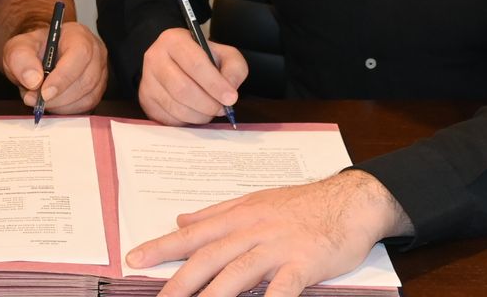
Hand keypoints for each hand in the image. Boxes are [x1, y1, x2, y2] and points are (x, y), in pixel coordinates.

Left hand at [3, 22, 107, 113]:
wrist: (37, 59)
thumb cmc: (33, 50)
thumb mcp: (18, 49)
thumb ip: (21, 59)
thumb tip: (33, 80)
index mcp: (78, 35)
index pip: (80, 54)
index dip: (63, 76)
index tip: (44, 92)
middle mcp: (95, 52)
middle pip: (86, 79)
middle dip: (58, 96)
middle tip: (35, 99)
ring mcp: (99, 72)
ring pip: (87, 96)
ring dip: (60, 104)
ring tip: (40, 99)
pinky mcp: (97, 90)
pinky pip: (86, 106)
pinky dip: (66, 110)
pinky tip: (52, 103)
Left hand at [125, 170, 410, 296]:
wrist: (351, 200)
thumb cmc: (302, 205)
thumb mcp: (254, 201)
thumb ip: (216, 213)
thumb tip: (180, 219)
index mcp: (239, 215)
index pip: (193, 234)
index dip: (162, 247)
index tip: (134, 259)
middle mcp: (252, 229)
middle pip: (209, 257)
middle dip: (179, 282)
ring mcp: (278, 246)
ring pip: (238, 272)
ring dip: (213, 296)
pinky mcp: (305, 262)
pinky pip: (283, 286)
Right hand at [139, 28, 247, 125]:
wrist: (175, 61)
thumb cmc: (201, 58)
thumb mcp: (224, 54)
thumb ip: (234, 69)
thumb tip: (229, 90)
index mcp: (174, 40)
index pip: (195, 64)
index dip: (215, 84)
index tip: (231, 98)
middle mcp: (155, 58)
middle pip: (183, 89)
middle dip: (208, 104)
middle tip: (222, 108)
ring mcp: (147, 80)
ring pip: (175, 107)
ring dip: (199, 115)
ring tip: (210, 110)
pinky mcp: (145, 100)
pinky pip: (168, 118)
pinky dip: (187, 121)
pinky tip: (195, 112)